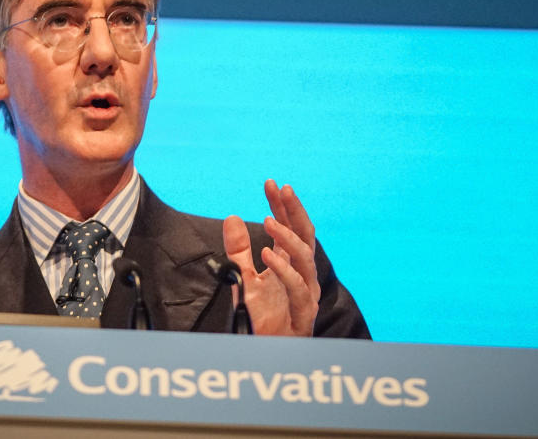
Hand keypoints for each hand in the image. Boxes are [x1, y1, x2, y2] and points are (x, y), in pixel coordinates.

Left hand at [222, 180, 319, 335]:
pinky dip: (284, 269)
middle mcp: (302, 275)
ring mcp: (306, 293)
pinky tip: (267, 253)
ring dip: (287, 238)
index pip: (290, 228)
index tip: (271, 183)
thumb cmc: (260, 320)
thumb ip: (238, 251)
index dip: (282, 206)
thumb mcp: (242, 280)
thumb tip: (231, 217)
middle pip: (306, 236)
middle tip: (283, 189)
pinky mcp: (303, 313)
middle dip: (295, 211)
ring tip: (267, 220)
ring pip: (306, 259)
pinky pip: (298, 288)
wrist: (265, 354)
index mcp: (290, 265)